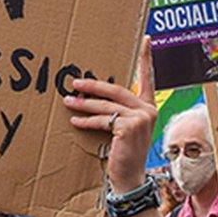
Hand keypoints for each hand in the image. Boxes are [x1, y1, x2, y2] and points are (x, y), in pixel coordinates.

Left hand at [65, 36, 156, 192]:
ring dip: (84, 103)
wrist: (130, 178)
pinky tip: (75, 120)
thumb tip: (94, 94)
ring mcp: (140, 118)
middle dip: (94, 85)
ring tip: (68, 100)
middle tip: (75, 82)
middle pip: (117, 89)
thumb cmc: (125, 152)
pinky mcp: (129, 127)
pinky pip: (103, 120)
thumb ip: (119, 110)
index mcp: (150, 105)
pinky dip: (87, 120)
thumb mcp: (126, 127)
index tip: (146, 38)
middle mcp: (148, 109)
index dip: (146, 57)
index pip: (148, 77)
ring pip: (106, 105)